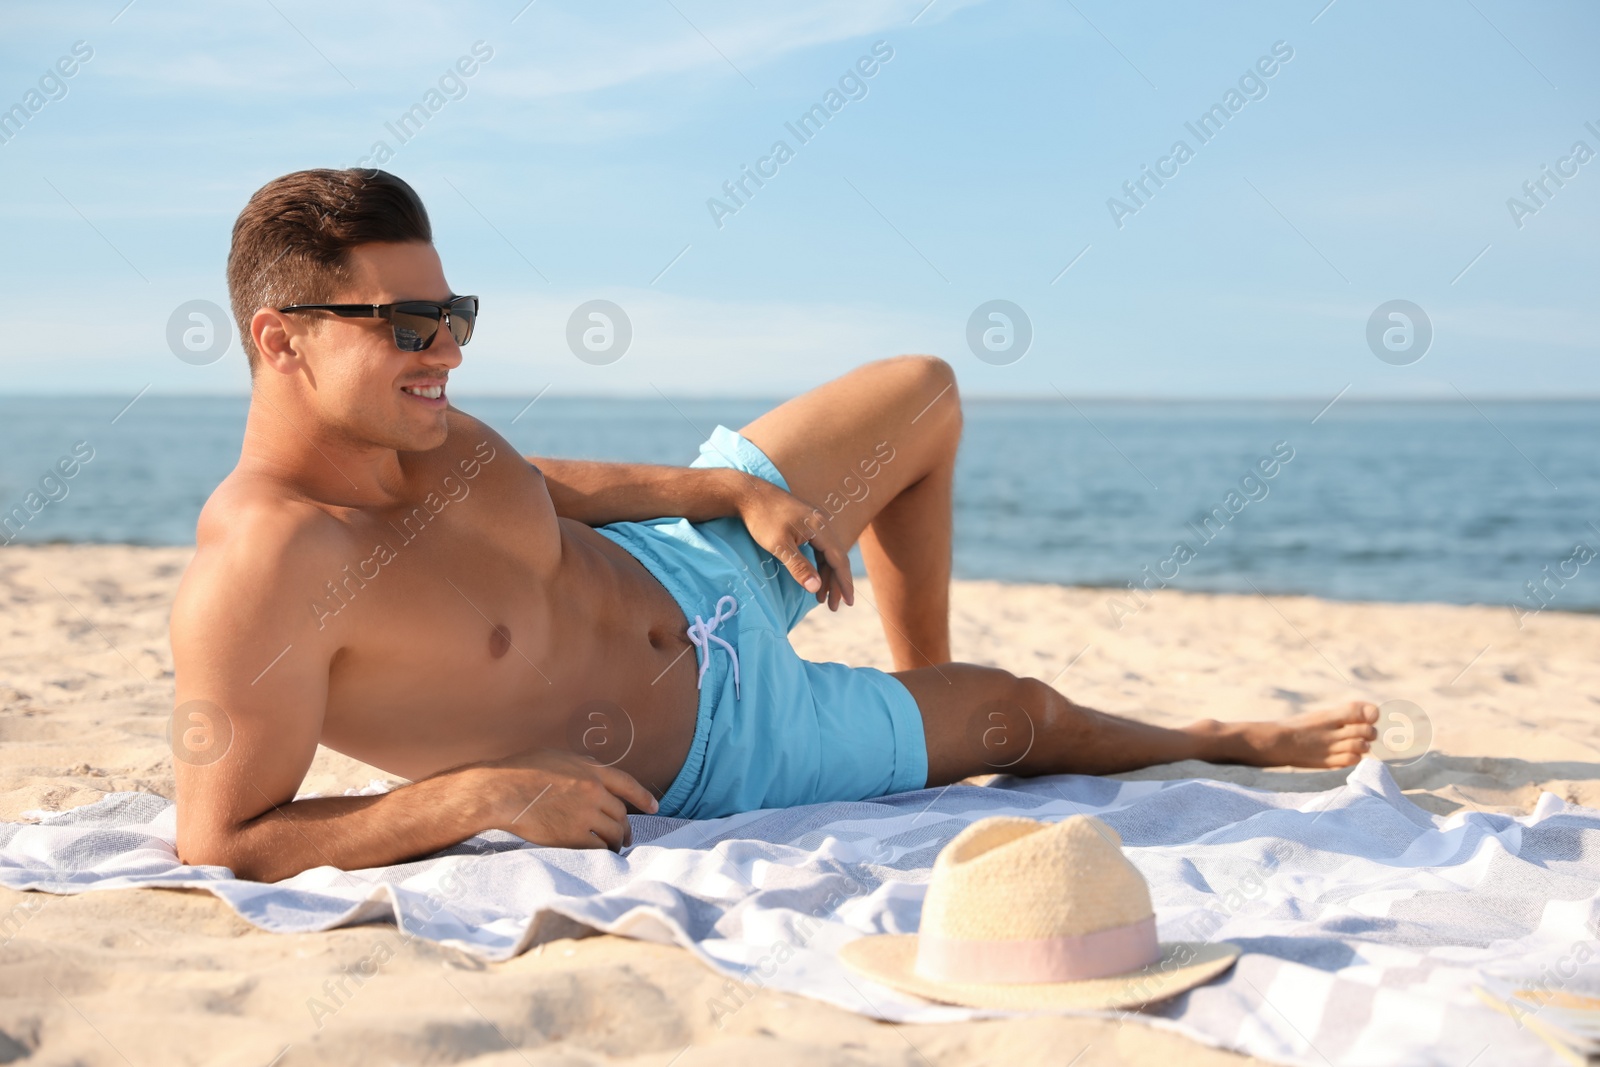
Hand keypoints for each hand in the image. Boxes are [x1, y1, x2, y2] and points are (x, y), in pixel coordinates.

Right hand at [481, 748, 657, 851]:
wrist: (502, 791)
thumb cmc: (522, 770)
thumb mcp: (559, 756)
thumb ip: (581, 766)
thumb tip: (595, 771)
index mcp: (591, 770)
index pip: (627, 784)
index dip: (643, 797)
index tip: (654, 807)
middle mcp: (593, 791)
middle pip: (620, 813)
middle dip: (626, 827)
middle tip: (626, 838)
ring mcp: (584, 814)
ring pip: (613, 832)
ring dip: (616, 843)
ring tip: (613, 849)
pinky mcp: (572, 836)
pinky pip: (598, 848)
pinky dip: (603, 853)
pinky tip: (600, 855)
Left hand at [735, 477, 855, 609]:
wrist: (749, 494)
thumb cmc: (762, 519)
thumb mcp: (779, 546)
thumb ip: (799, 567)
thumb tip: (816, 588)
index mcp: (820, 528)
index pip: (839, 560)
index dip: (844, 582)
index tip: (848, 602)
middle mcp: (822, 523)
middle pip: (836, 558)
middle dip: (837, 583)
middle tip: (834, 607)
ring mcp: (815, 522)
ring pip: (827, 554)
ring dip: (826, 576)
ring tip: (822, 598)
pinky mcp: (807, 523)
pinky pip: (819, 547)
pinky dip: (818, 564)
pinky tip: (814, 577)